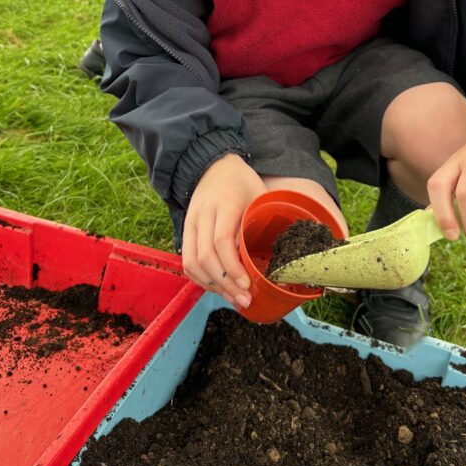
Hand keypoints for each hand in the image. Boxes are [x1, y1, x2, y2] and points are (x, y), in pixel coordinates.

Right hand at [182, 153, 265, 306]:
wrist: (213, 165)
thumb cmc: (242, 182)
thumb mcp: (259, 194)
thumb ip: (264, 221)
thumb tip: (281, 254)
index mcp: (225, 204)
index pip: (222, 241)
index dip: (233, 267)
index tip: (247, 284)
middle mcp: (203, 214)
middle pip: (206, 257)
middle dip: (225, 284)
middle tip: (244, 300)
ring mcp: (191, 223)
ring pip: (192, 263)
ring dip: (212, 285)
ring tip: (232, 297)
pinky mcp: (185, 230)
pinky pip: (187, 261)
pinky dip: (200, 279)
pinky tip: (218, 287)